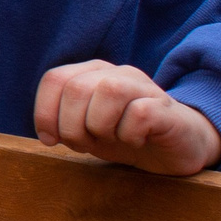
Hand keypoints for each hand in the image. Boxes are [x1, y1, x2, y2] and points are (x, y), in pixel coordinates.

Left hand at [34, 61, 220, 175]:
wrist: (175, 148)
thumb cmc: (125, 136)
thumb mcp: (85, 130)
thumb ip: (61, 124)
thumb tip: (47, 134)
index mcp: (92, 74)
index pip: (54, 79)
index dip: (45, 113)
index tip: (52, 140)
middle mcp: (117, 73)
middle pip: (76, 88)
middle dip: (72, 127)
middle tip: (88, 144)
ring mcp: (144, 87)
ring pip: (109, 91)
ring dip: (101, 127)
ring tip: (113, 139)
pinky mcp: (166, 108)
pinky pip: (140, 114)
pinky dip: (130, 135)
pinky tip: (137, 141)